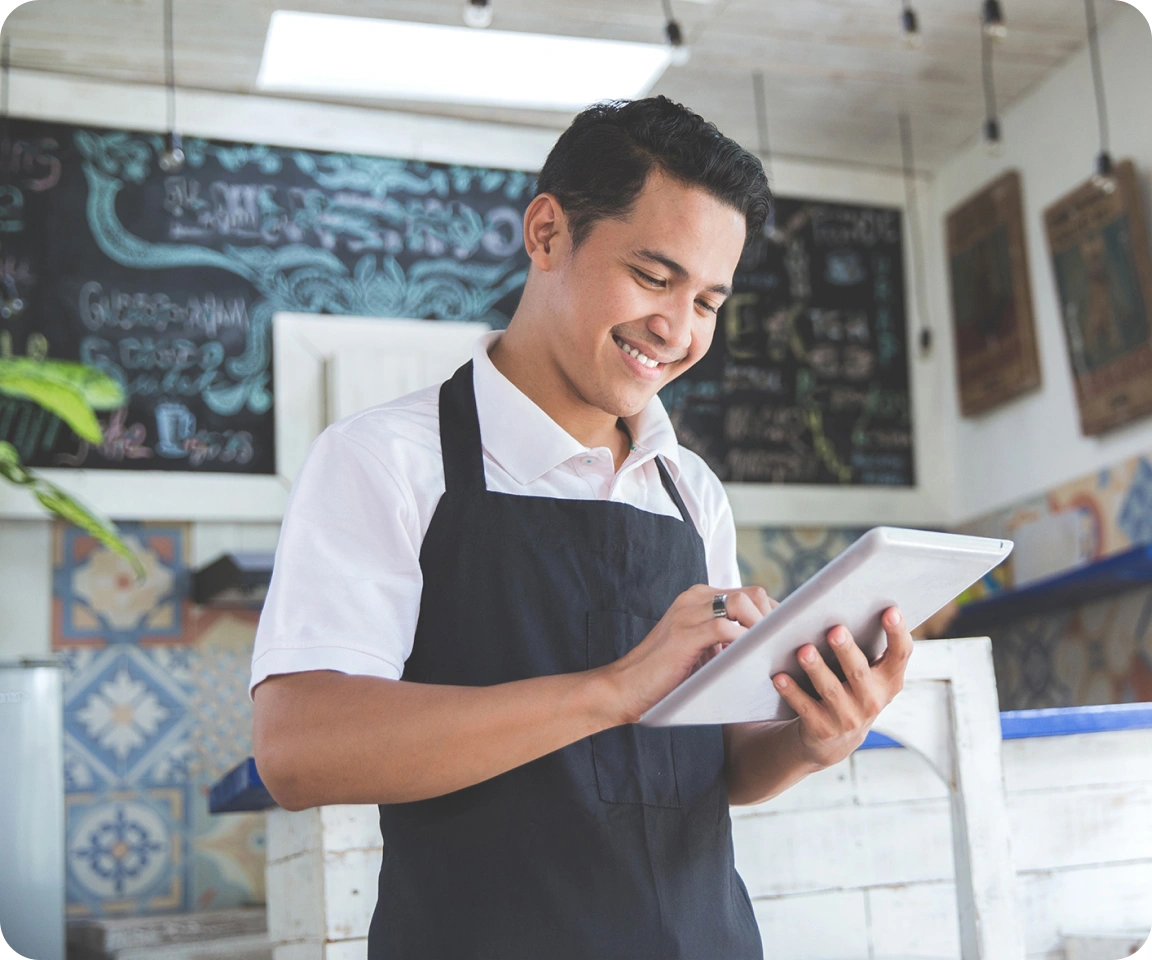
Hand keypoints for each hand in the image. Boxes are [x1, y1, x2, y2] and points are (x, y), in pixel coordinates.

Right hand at [601, 584, 777, 724]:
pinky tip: (749, 659)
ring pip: (741, 603)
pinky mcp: (684, 633)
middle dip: (773, 619)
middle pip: (751, 593)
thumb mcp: (702, 651)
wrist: (625, 689)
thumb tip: (766, 647)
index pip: (749, 594)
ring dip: (761, 628)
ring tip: (769, 652)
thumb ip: (726, 640)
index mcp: (699, 599)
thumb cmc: (665, 677)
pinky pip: (724, 627)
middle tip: (782, 647)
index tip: (786, 638)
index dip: (772, 615)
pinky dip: (742, 641)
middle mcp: (694, 598)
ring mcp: (687, 613)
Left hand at [772, 606, 912, 768]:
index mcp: (889, 680)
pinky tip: (779, 677)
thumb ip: (866, 644)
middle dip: (846, 650)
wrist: (836, 739)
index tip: (890, 610)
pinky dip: (791, 692)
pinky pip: (804, 707)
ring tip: (803, 650)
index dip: (897, 633)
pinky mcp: (822, 728)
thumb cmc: (851, 687)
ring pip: (830, 690)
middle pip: (858, 671)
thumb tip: (847, 599)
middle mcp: (872, 700)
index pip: (900, 654)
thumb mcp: (868, 672)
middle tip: (834, 630)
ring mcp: (848, 717)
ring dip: (816, 669)